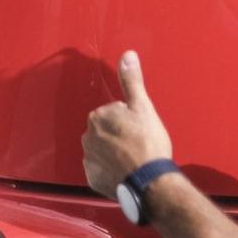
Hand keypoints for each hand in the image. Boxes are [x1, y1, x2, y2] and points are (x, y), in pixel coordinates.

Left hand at [82, 51, 172, 197]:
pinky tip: (126, 172)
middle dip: (119, 136)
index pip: (113, 113)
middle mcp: (87, 136)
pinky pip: (101, 170)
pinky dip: (111, 171)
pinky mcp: (92, 177)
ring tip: (134, 160)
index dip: (130, 121)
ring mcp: (89, 158)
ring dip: (115, 154)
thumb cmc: (148, 144)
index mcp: (98, 116)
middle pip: (106, 132)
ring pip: (102, 151)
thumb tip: (127, 56)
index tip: (140, 130)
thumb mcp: (143, 107)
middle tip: (138, 145)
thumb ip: (131, 81)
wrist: (150, 181)